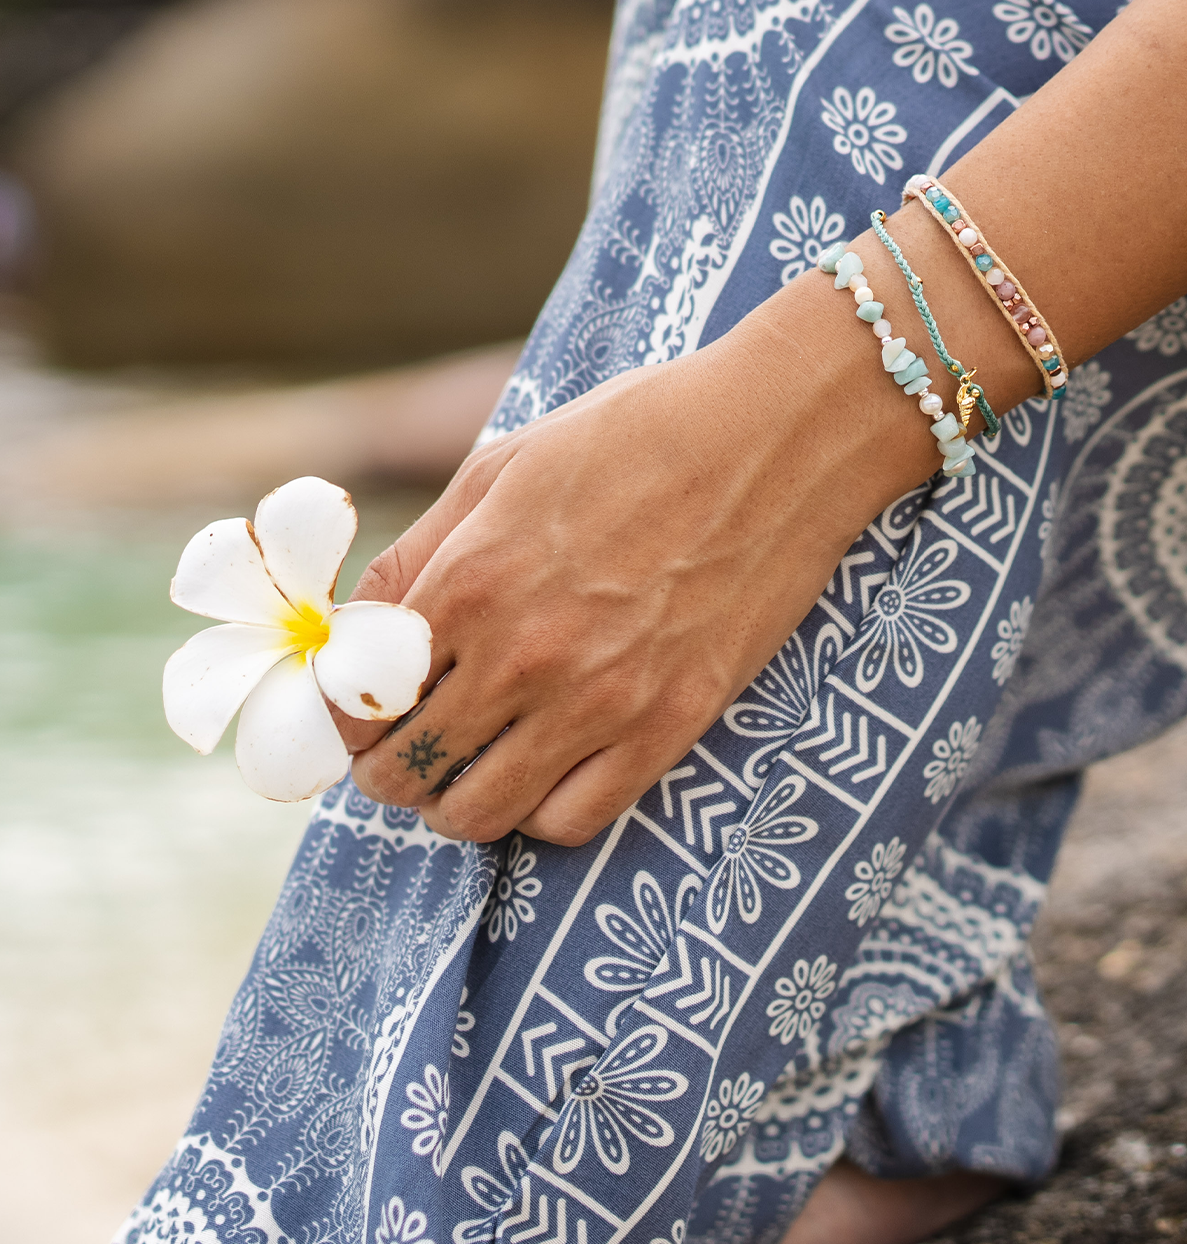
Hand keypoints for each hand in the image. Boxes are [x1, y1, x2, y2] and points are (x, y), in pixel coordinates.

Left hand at [331, 232, 1029, 844]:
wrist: (775, 437)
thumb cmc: (637, 433)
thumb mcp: (503, 467)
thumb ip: (421, 554)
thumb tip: (358, 629)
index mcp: (469, 580)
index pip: (358, 700)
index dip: (343, 719)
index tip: (360, 715)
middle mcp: (522, 655)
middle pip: (406, 772)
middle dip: (391, 768)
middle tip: (411, 747)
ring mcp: (600, 699)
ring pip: (478, 814)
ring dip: (457, 800)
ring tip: (476, 763)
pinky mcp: (671, 725)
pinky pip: (572, 820)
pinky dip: (542, 810)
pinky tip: (548, 768)